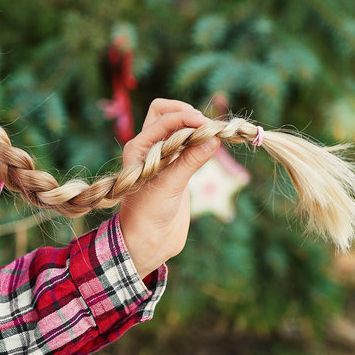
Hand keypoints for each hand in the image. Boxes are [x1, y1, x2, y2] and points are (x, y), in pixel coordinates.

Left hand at [115, 98, 221, 278]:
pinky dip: (200, 141)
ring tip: (215, 135)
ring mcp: (162, 157)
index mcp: (139, 147)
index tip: (208, 126)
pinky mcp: (176, 168)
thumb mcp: (170, 185)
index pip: (163, 118)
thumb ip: (190, 160)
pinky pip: (188, 145)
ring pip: (178, 129)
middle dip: (187, 114)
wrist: (148, 240)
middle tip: (209, 127)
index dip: (186, 118)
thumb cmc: (148, 213)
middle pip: (166, 114)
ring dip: (195, 126)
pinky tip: (213, 146)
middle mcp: (149, 147)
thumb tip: (213, 138)